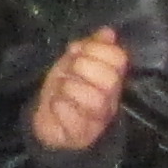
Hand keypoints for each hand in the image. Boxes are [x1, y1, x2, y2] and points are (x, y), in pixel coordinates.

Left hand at [31, 29, 128, 153]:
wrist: (48, 121)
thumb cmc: (64, 88)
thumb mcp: (74, 62)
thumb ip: (90, 47)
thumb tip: (108, 32)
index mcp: (111, 78)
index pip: (119, 58)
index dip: (97, 49)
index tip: (78, 50)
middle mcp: (109, 99)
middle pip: (110, 79)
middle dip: (84, 67)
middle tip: (70, 71)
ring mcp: (97, 119)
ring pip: (95, 99)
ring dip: (71, 88)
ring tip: (62, 89)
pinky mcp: (80, 134)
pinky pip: (74, 117)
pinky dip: (61, 106)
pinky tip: (56, 104)